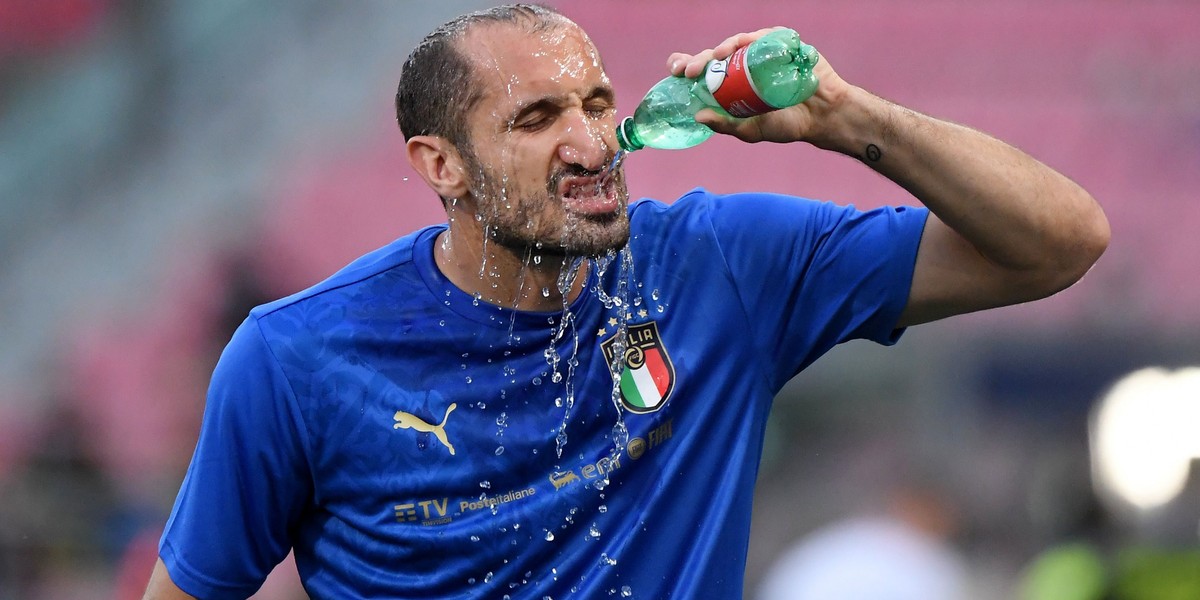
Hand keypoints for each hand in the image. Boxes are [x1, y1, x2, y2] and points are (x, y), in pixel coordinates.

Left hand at [666, 28, 851, 147]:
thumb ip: (725, 124)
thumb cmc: (786, 124)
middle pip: (715, 55)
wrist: (821, 117)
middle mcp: (743, 64)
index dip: (687, 65)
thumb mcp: (749, 129)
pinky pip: (765, 36)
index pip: (704, 69)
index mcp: (732, 83)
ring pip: (737, 43)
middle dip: (699, 60)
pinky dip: (753, 38)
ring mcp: (763, 52)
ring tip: (716, 57)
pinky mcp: (783, 43)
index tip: (675, 71)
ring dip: (723, 47)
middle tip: (689, 71)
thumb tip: (698, 117)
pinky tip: (744, 44)